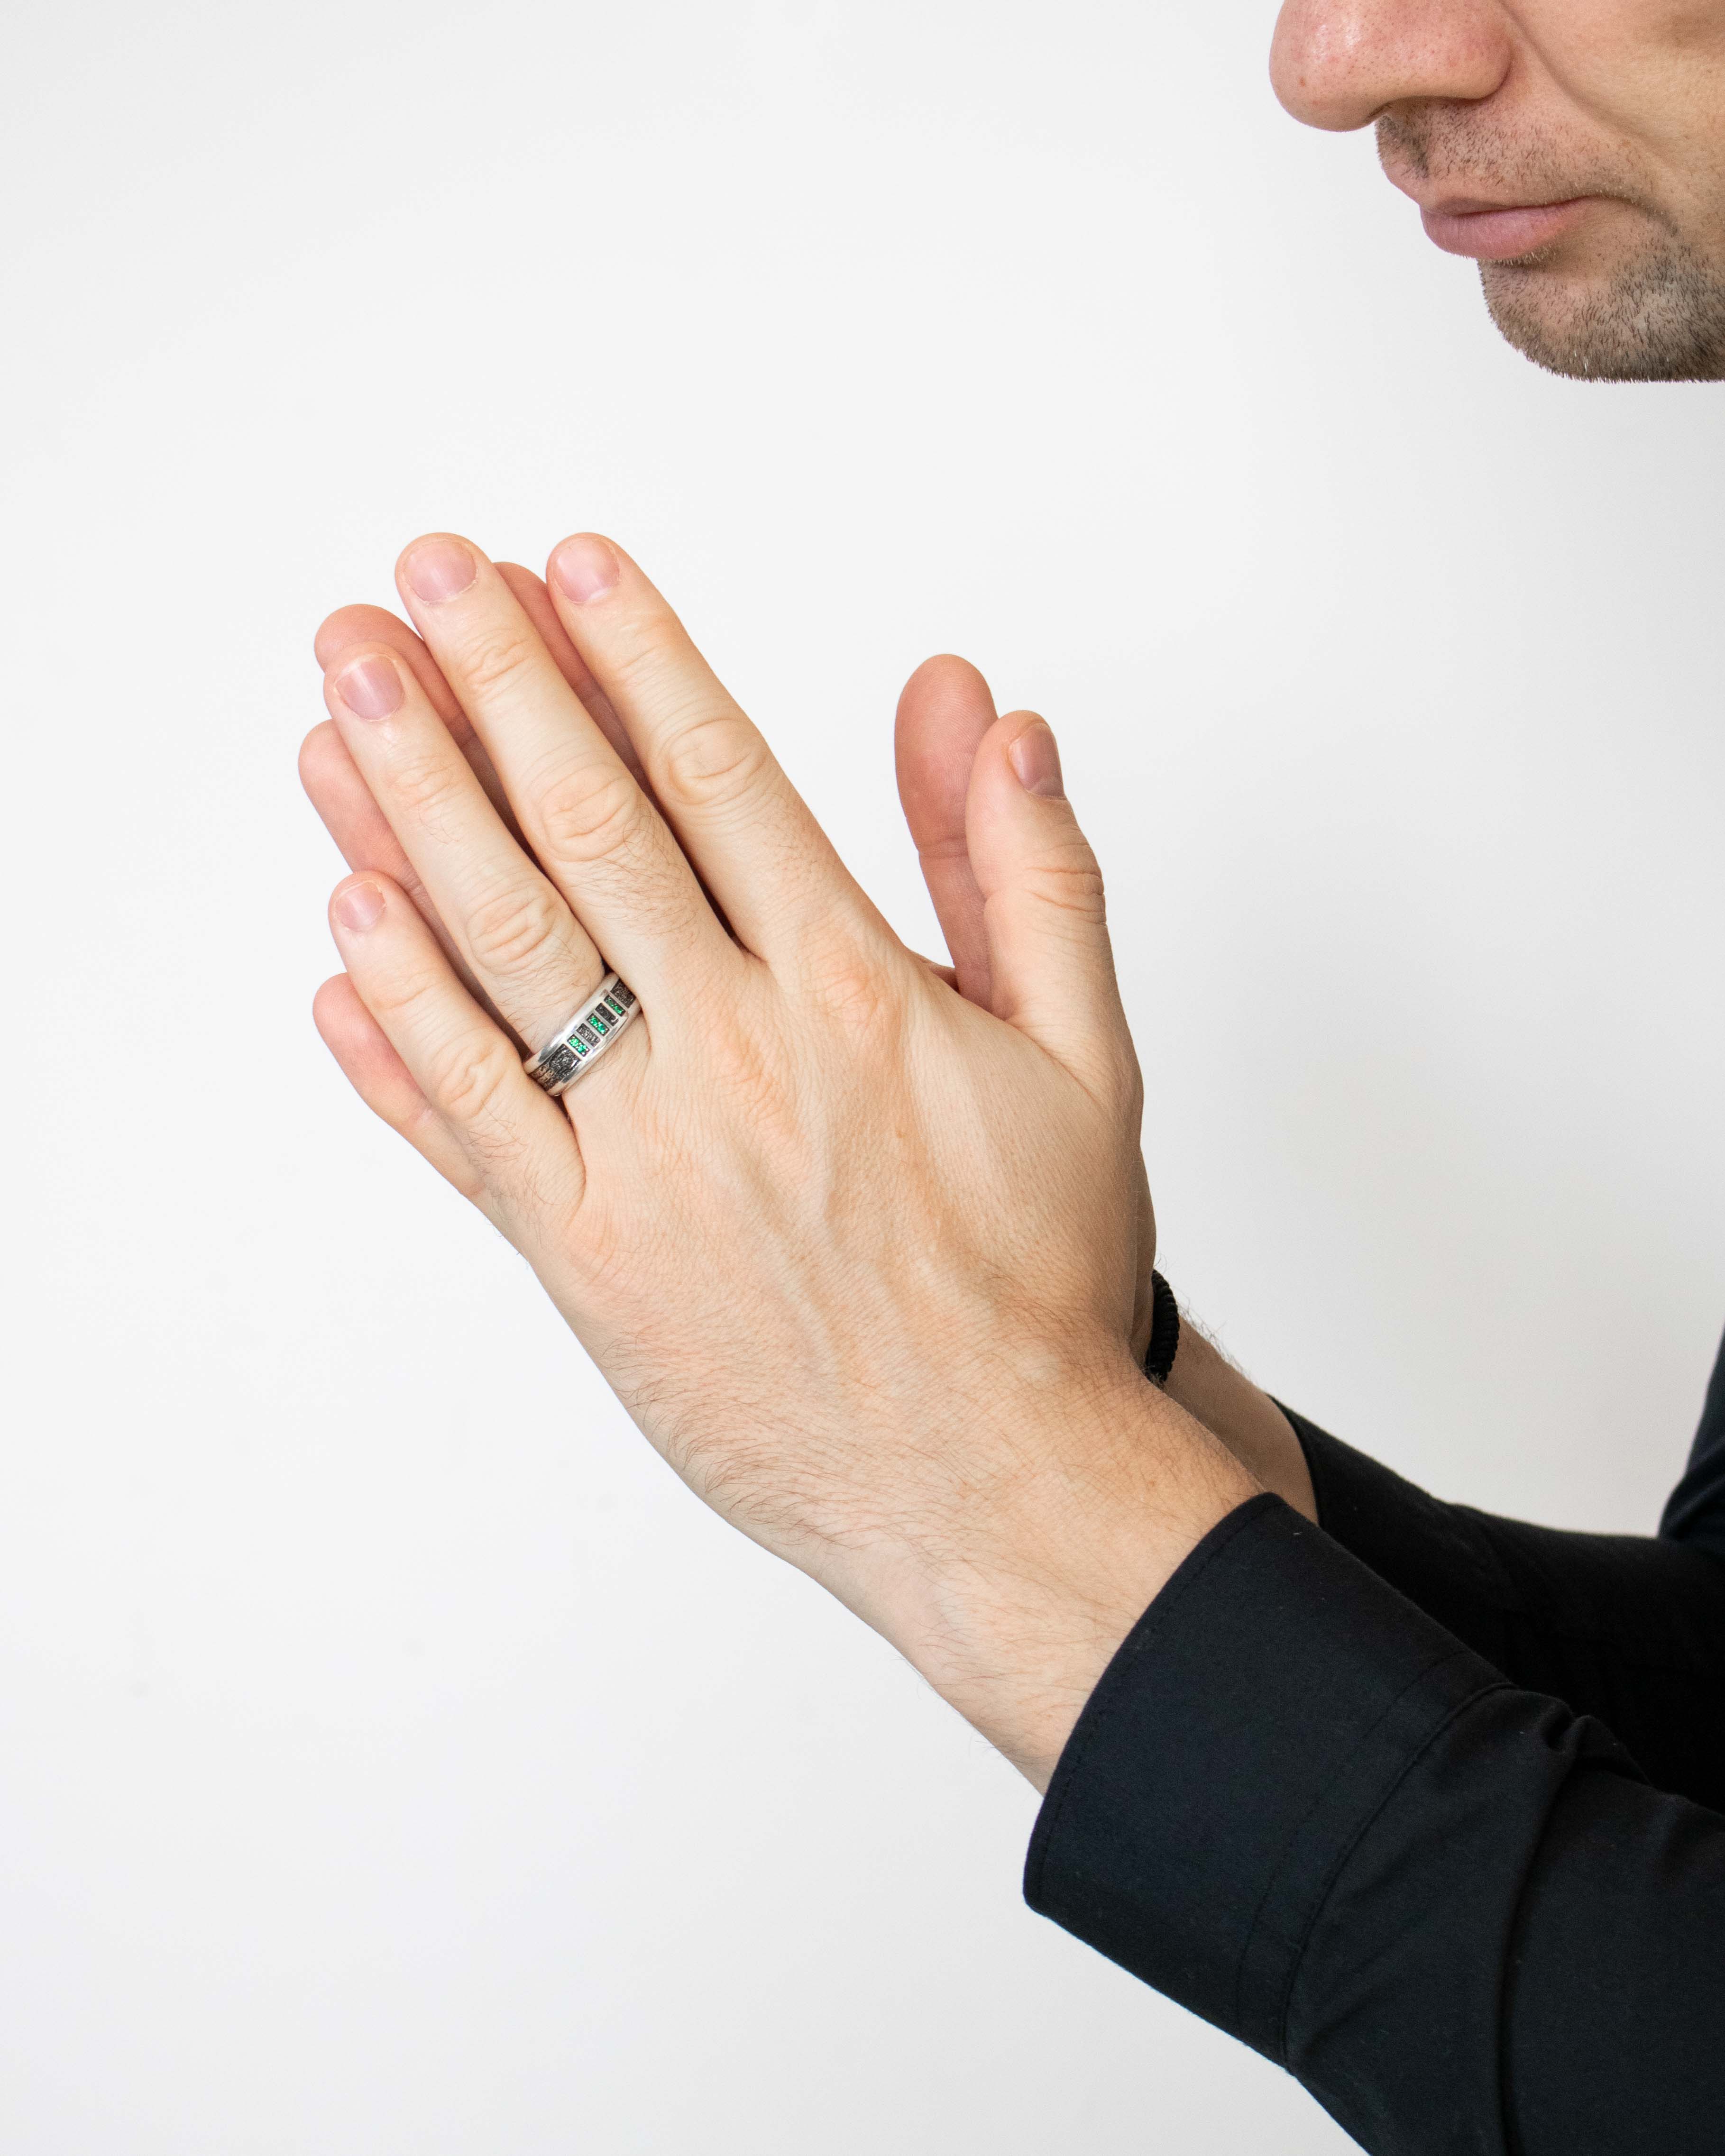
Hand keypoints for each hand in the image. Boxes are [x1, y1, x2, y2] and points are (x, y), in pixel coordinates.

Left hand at [308, 531, 1258, 1784]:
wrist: (990, 1481)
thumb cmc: (1034, 1276)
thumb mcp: (1085, 1058)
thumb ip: (1031, 874)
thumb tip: (991, 715)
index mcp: (852, 993)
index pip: (717, 777)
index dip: (632, 656)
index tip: (559, 567)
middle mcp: (732, 1057)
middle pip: (587, 833)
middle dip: (491, 691)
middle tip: (413, 584)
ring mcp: (644, 1161)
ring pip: (502, 954)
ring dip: (409, 817)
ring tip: (343, 709)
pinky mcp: (586, 1261)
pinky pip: (470, 1123)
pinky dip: (398, 1025)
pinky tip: (341, 930)